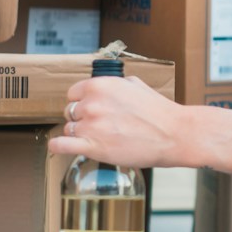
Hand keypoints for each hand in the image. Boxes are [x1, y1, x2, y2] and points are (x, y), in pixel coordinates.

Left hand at [48, 75, 184, 169]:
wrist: (173, 134)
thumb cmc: (158, 111)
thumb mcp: (135, 84)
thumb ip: (113, 85)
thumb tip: (104, 90)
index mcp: (100, 85)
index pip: (73, 93)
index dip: (81, 102)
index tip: (90, 110)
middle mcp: (92, 104)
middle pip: (70, 112)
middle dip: (82, 119)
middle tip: (100, 126)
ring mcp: (91, 126)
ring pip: (69, 129)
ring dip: (80, 134)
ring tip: (98, 138)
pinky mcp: (92, 147)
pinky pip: (61, 145)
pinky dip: (58, 146)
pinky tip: (60, 146)